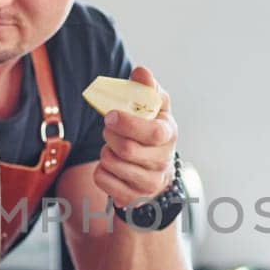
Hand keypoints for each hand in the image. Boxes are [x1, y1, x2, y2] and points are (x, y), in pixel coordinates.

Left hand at [93, 66, 177, 208]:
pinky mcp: (132, 198)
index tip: (110, 115)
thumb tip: (141, 71)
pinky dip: (101, 170)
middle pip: (126, 149)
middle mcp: (162, 161)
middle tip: (109, 129)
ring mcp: (149, 183)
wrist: (155, 172)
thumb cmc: (151, 131)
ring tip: (114, 148)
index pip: (151, 133)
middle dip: (110, 135)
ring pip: (111, 163)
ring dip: (105, 151)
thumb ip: (147, 89)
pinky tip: (113, 167)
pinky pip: (102, 180)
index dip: (127, 123)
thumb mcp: (154, 108)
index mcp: (168, 135)